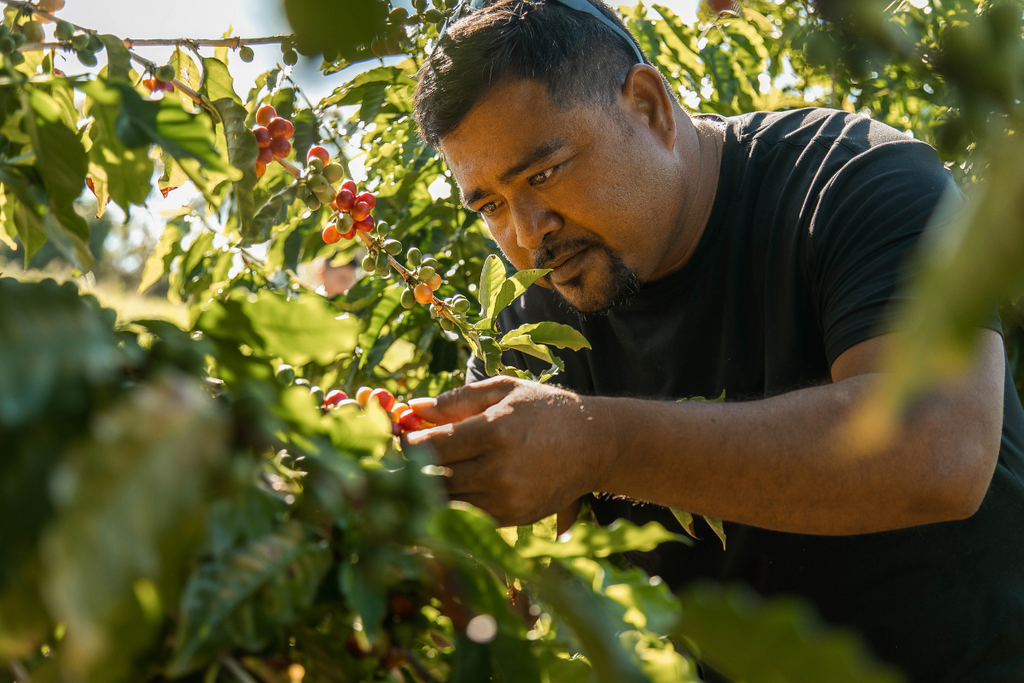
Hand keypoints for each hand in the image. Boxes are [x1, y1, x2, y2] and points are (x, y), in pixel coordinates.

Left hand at [404, 376, 611, 530]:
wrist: (595, 445)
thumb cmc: (546, 410)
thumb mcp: (504, 390)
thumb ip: (456, 399)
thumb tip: (411, 407)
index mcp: (494, 431)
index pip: (431, 446)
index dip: (406, 445)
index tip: (398, 441)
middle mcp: (499, 469)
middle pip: (433, 477)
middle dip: (408, 470)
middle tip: (395, 462)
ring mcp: (506, 499)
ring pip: (446, 501)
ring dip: (426, 490)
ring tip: (416, 476)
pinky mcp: (512, 519)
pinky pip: (466, 516)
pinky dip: (451, 505)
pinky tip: (445, 491)